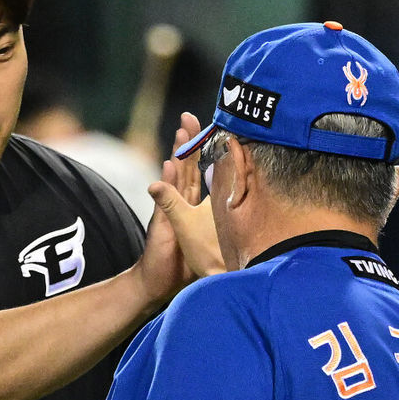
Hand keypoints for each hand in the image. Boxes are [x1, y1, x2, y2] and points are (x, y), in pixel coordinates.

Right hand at [149, 112, 224, 277]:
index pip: (194, 170)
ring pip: (175, 179)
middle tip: (188, 117)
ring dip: (177, 156)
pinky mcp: (161, 225)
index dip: (199, 150)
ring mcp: (168, 212)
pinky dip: (168, 184)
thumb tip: (240, 212)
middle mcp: (178, 204)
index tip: (205, 126)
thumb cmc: (184, 262)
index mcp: (188, 204)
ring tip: (180, 134)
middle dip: (186, 142)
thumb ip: (218, 222)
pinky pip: (166, 201)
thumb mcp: (205, 238)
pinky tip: (170, 169)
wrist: (158, 281)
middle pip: (183, 167)